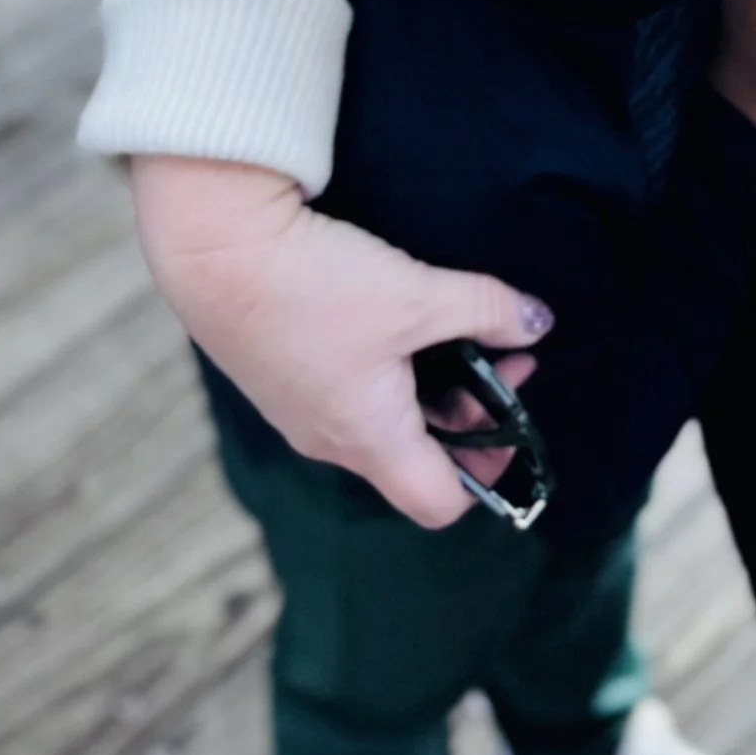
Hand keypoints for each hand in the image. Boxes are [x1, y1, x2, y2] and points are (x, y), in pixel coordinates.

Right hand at [130, 155, 554, 530]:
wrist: (216, 252)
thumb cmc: (316, 287)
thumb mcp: (417, 294)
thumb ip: (487, 310)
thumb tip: (539, 323)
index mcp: (370, 439)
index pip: (438, 503)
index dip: (486, 476)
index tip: (512, 420)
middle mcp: (332, 440)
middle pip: (417, 459)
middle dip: (470, 414)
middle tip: (503, 357)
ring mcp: (302, 411)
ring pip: (384, 422)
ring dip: (432, 386)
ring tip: (460, 327)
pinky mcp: (284, 376)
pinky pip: (349, 394)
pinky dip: (388, 369)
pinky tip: (399, 314)